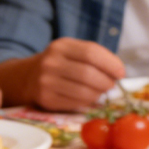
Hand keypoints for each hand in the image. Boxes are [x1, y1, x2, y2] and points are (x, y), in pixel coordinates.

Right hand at [0, 38, 125, 110]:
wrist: (27, 77)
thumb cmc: (61, 64)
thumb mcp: (73, 52)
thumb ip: (95, 57)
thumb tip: (119, 73)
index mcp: (61, 46)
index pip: (91, 53)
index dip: (111, 64)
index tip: (121, 73)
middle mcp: (51, 62)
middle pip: (88, 74)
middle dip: (107, 82)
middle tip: (111, 85)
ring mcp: (46, 81)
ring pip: (84, 91)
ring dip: (99, 94)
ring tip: (100, 91)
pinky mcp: (46, 99)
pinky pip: (75, 103)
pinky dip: (87, 102)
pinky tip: (88, 98)